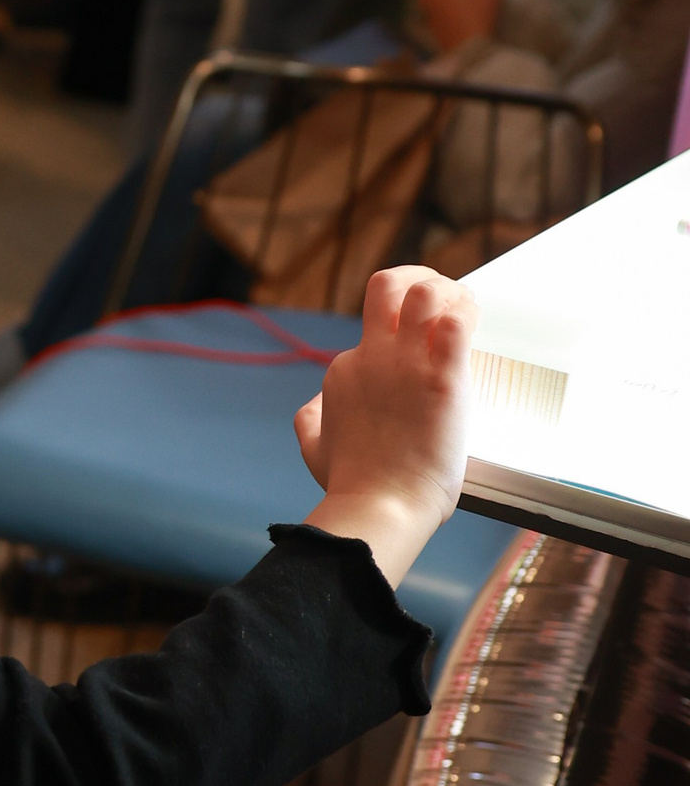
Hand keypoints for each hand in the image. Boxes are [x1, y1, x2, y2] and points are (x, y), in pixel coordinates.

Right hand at [295, 267, 475, 587]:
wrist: (380, 507)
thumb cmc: (352, 485)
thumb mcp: (313, 448)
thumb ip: (309, 419)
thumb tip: (314, 404)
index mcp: (345, 370)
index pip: (373, 328)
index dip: (403, 327)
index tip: (427, 344)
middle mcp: (372, 357)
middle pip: (388, 285)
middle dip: (418, 278)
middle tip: (442, 296)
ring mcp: (406, 365)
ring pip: (425, 292)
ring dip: (450, 293)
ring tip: (466, 311)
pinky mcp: (443, 378)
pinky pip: (458, 322)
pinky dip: (470, 315)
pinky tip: (476, 326)